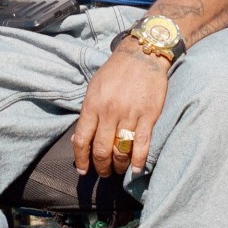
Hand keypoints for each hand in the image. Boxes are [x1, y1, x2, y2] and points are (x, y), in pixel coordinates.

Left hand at [72, 40, 168, 176]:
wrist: (142, 54)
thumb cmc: (115, 72)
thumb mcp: (94, 88)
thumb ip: (87, 114)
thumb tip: (78, 140)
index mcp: (93, 104)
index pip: (82, 140)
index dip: (81, 160)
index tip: (83, 171)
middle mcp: (109, 111)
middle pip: (101, 149)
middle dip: (100, 166)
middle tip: (103, 173)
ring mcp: (130, 114)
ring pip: (121, 150)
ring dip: (118, 165)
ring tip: (117, 169)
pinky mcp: (149, 115)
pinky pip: (142, 144)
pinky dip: (139, 160)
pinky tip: (136, 169)